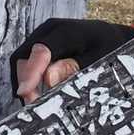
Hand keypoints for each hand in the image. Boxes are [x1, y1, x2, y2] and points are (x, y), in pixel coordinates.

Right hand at [8, 18, 133, 102]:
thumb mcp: (98, 61)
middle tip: (34, 104)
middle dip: (25, 81)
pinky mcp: (40, 44)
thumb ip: (74, 69)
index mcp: (66, 31)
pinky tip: (38, 93)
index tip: (25, 93)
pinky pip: (27, 61)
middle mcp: (50, 29)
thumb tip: (48, 78)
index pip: (41, 51)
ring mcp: (43, 35)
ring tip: (36, 101)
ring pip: (22, 60)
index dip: (31, 73)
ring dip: (26, 81)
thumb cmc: (108, 49)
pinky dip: (29, 78)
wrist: (111, 37)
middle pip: (24, 56)